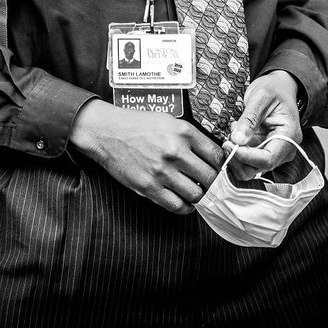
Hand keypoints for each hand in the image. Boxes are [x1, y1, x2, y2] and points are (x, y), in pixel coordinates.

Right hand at [70, 100, 223, 214]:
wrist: (107, 132)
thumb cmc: (137, 124)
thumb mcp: (168, 120)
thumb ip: (189, 137)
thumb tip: (209, 155)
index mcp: (183, 131)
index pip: (215, 155)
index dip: (220, 165)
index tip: (217, 169)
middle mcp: (175, 151)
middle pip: (209, 177)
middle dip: (212, 183)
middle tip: (208, 183)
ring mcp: (162, 171)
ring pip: (196, 194)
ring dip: (198, 195)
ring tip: (194, 191)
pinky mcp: (149, 187)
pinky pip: (177, 206)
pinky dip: (185, 207)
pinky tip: (184, 201)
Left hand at [223, 70, 302, 181]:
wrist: (279, 87)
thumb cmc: (274, 89)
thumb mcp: (261, 97)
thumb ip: (250, 118)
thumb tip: (237, 140)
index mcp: (289, 137)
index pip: (268, 159)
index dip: (246, 156)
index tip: (228, 144)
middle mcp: (284, 150)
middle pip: (257, 168)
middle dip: (237, 156)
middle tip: (228, 136)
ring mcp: (273, 152)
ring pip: (249, 168)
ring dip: (235, 154)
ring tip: (233, 131)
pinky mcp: (263, 151)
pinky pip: (246, 160)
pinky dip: (236, 150)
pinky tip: (236, 133)